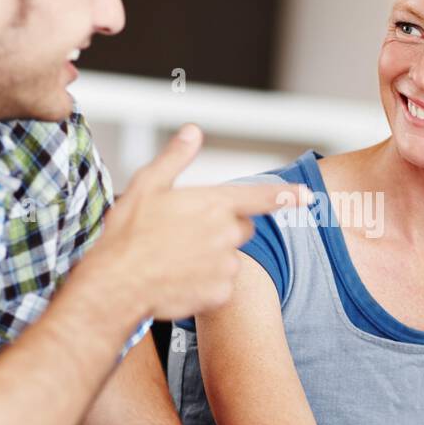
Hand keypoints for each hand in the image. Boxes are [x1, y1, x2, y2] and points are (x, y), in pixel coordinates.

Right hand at [90, 125, 308, 320]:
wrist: (116, 283)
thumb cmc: (127, 234)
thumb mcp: (147, 185)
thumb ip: (176, 158)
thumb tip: (193, 132)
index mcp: (214, 203)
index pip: (261, 196)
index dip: (285, 196)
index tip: (306, 196)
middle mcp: (227, 233)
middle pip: (241, 228)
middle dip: (222, 230)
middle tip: (186, 235)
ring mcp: (226, 265)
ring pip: (230, 258)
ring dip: (212, 258)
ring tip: (175, 260)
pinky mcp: (220, 292)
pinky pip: (221, 286)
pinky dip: (206, 284)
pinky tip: (179, 280)